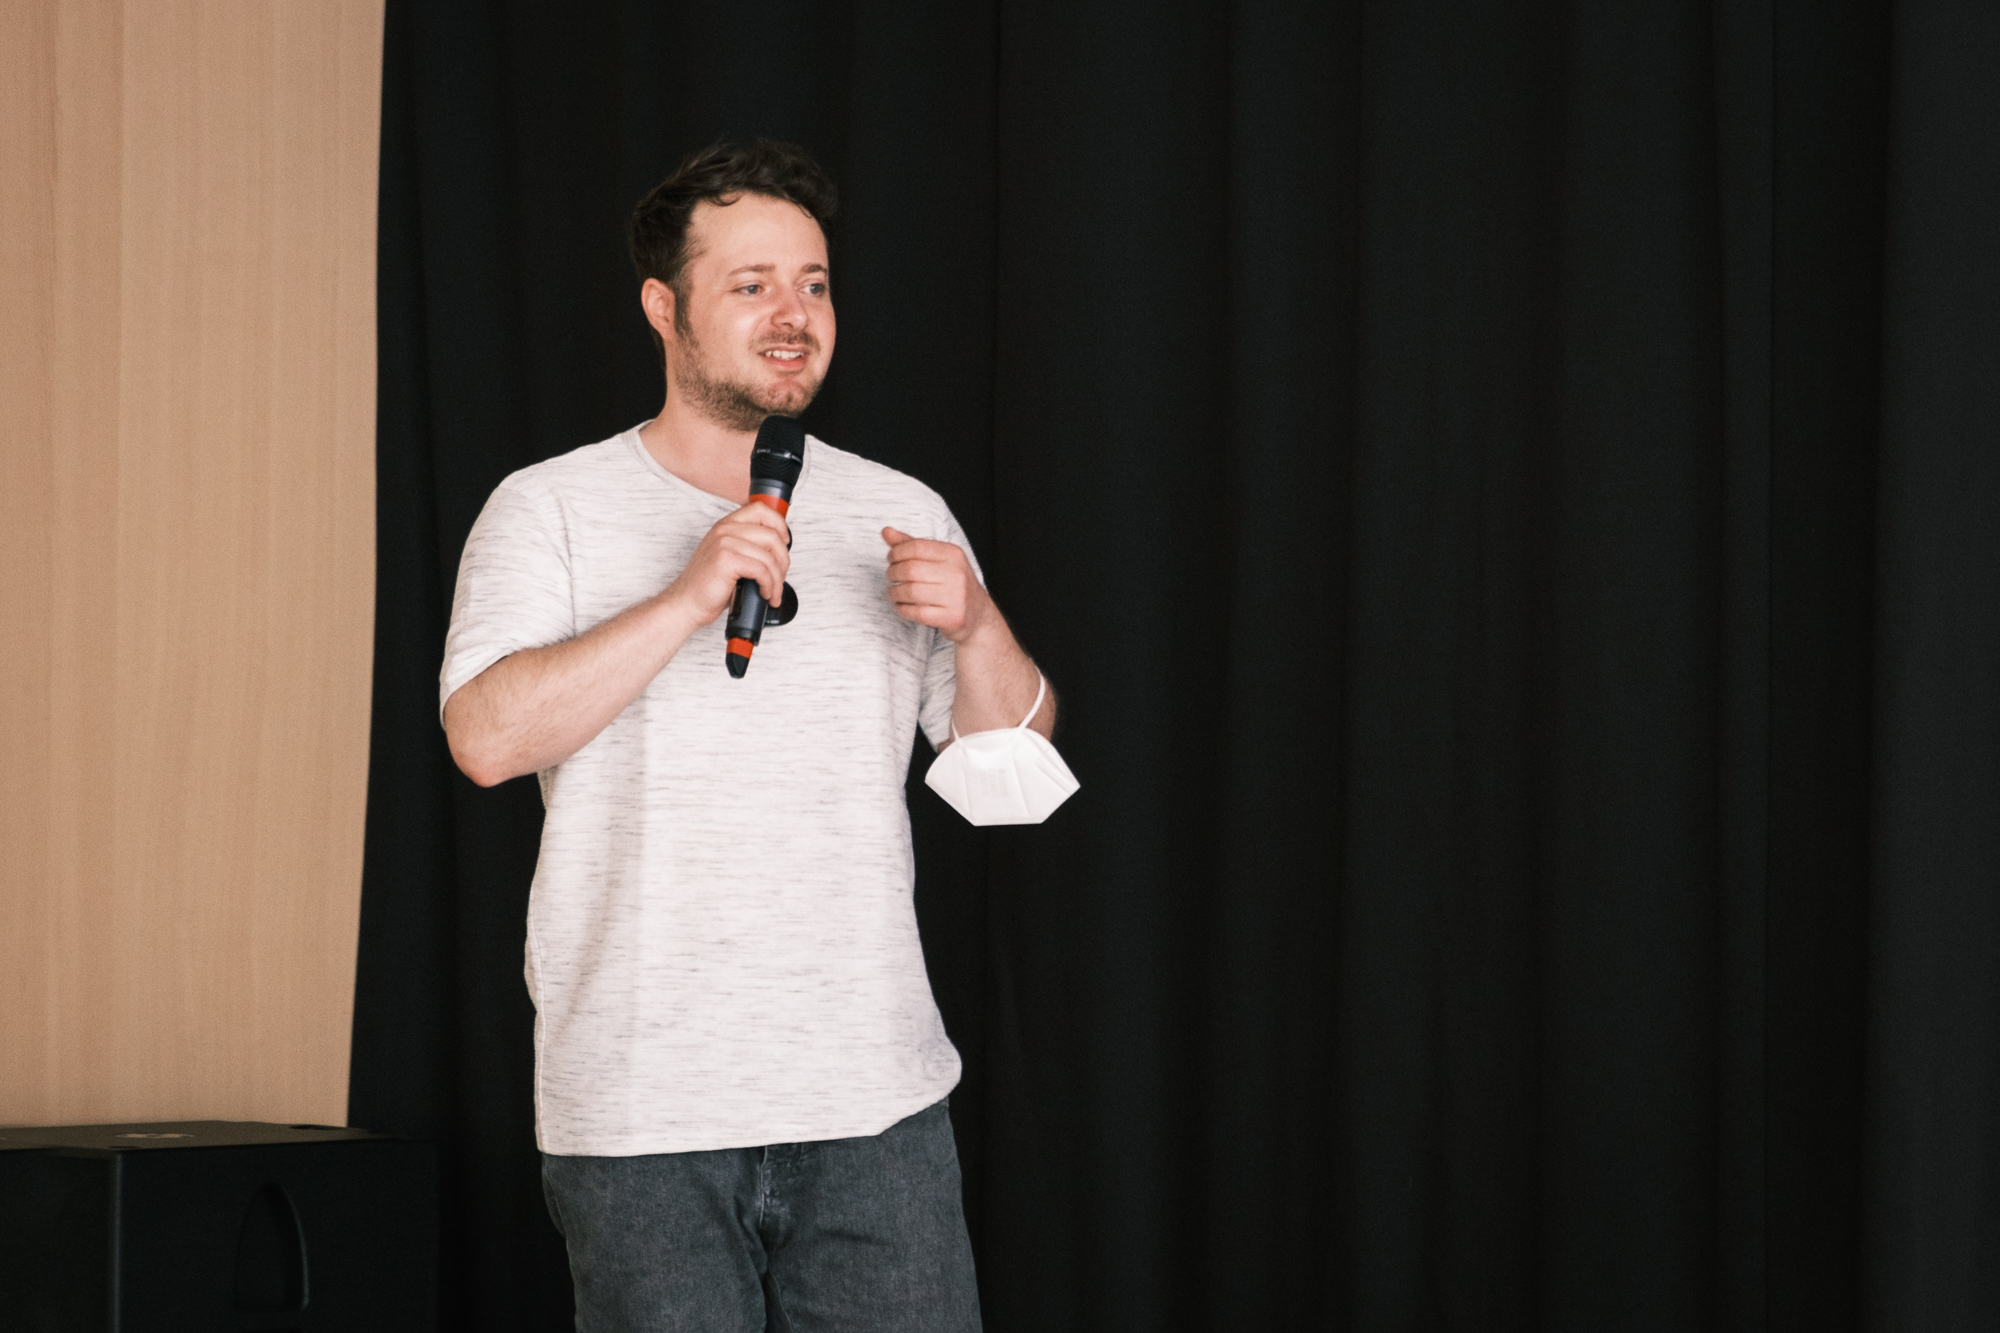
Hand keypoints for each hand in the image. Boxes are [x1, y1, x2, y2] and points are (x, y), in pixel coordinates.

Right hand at [666, 501, 790, 621]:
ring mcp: (724, 542)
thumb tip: (779, 548)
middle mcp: (725, 529)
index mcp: (726, 524)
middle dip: (783, 560)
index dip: (780, 525)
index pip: (761, 509)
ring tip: (773, 592)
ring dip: (778, 578)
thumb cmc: (709, 584)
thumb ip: (748, 545)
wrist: (687, 602)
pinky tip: (765, 593)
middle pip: (772, 535)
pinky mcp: (726, 560)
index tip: (784, 543)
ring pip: (769, 556)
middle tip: (780, 577)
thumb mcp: (728, 555)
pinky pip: (762, 570)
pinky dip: (769, 585)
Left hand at [883, 527, 993, 642]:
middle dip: (892, 573)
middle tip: (891, 577)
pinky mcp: (951, 617)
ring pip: (910, 591)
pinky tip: (902, 606)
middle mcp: (956, 573)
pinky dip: (902, 609)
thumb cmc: (952, 583)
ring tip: (893, 593)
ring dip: (894, 593)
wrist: (978, 615)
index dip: (896, 552)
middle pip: (910, 569)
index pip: (916, 547)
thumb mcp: (938, 559)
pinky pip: (916, 612)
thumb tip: (886, 531)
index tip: (891, 559)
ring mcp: (955, 596)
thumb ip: (911, 544)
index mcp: (953, 554)